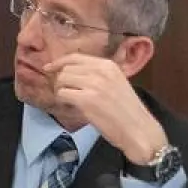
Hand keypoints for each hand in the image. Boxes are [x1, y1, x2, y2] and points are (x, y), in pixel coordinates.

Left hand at [42, 54, 167, 162]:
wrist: (140, 130)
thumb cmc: (127, 111)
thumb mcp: (115, 83)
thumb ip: (96, 75)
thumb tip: (69, 72)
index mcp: (108, 65)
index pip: (75, 57)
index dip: (59, 62)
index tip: (48, 68)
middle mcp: (101, 71)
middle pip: (66, 69)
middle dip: (61, 81)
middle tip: (66, 93)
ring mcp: (94, 84)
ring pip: (61, 80)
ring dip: (61, 91)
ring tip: (70, 101)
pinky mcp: (87, 100)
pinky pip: (62, 94)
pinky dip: (62, 101)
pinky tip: (71, 107)